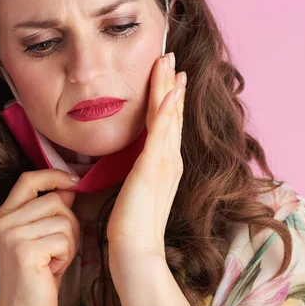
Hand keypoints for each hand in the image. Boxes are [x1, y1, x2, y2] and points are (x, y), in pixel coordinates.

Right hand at [0, 169, 81, 305]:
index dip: (53, 175)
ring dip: (69, 242)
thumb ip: (51, 209)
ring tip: (54, 259)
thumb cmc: (38, 272)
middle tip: (59, 247)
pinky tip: (52, 268)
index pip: (28, 179)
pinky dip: (66, 255)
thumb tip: (70, 185)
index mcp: (4, 215)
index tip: (74, 180)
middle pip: (55, 200)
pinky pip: (64, 239)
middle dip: (69, 222)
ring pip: (63, 220)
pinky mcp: (25, 251)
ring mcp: (12, 236)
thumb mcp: (42, 234)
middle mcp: (4, 222)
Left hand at [106, 51, 186, 256]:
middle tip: (170, 56)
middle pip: (172, 112)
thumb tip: (137, 159)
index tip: (170, 75)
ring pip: (168, 115)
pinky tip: (170, 89)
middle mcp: (170, 158)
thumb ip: (141, 171)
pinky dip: (167, 108)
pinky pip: (162, 130)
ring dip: (168, 86)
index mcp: (166, 163)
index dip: (170, 97)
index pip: (168, 123)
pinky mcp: (154, 166)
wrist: (135, 250)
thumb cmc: (132, 224)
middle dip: (171, 82)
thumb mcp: (137, 190)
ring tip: (169, 61)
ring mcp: (165, 162)